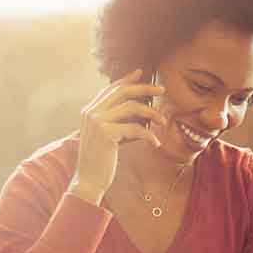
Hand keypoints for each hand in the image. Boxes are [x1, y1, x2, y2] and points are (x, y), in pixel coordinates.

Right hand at [68, 69, 165, 203]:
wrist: (89, 179)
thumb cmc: (101, 160)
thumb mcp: (108, 136)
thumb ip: (118, 121)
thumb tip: (142, 110)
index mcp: (89, 110)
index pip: (110, 89)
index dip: (127, 79)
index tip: (141, 73)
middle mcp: (91, 112)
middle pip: (123, 91)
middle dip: (144, 88)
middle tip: (162, 90)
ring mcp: (97, 121)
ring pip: (132, 107)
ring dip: (151, 113)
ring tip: (163, 121)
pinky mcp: (106, 133)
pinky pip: (135, 128)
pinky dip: (148, 135)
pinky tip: (155, 143)